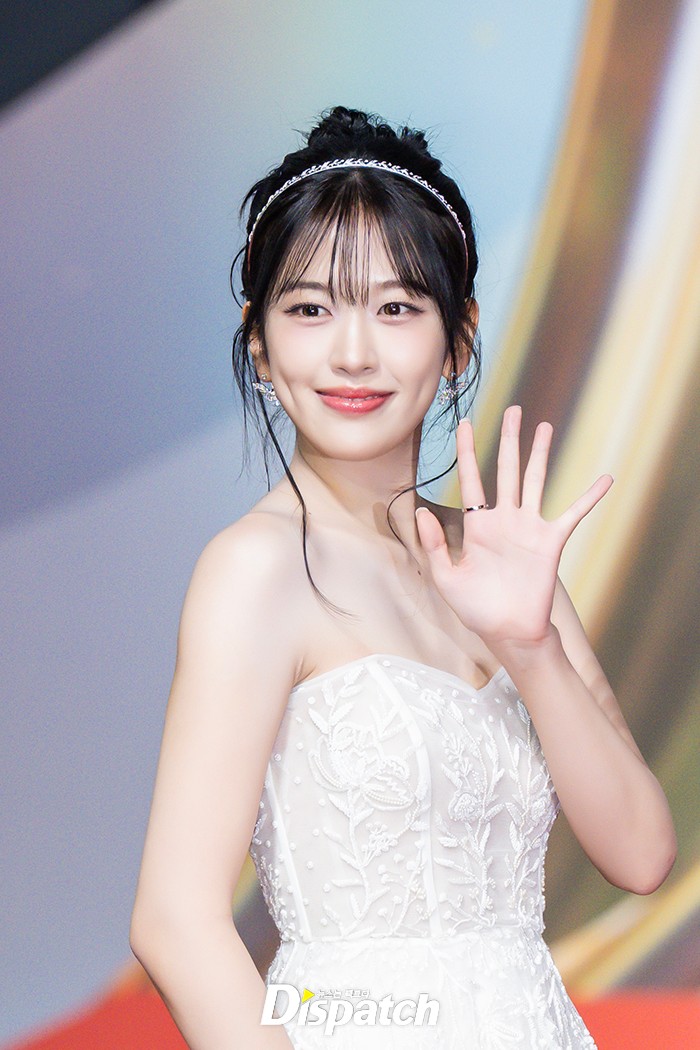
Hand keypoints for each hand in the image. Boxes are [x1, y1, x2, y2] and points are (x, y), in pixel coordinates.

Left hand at [414, 406, 612, 651]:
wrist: (509, 631)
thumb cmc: (476, 609)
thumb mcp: (446, 577)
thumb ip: (435, 544)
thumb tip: (421, 511)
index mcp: (477, 526)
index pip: (470, 479)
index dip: (466, 451)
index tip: (463, 424)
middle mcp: (504, 520)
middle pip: (505, 470)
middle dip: (508, 439)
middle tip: (513, 409)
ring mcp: (529, 528)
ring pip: (534, 481)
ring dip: (539, 454)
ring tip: (543, 426)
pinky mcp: (551, 541)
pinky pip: (573, 514)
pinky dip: (589, 497)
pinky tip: (605, 480)